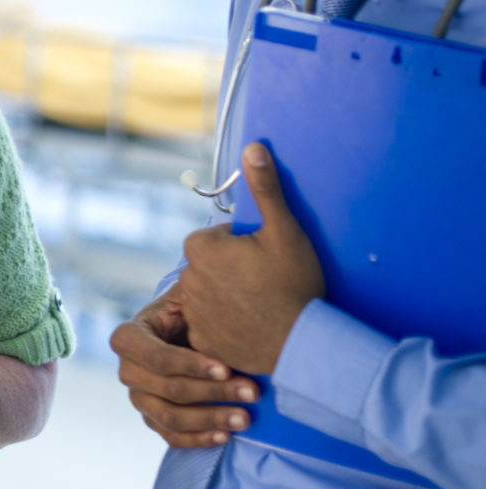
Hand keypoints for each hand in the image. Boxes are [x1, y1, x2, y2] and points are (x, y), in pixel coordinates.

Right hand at [110, 289, 256, 448]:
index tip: (227, 367)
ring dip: (210, 419)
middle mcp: (127, 370)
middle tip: (253, 392)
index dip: (191, 365)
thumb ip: (195, 287)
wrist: (188, 332)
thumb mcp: (188, 294)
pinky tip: (226, 435)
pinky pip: (171, 436)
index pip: (156, 358)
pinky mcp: (152, 418)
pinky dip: (198, 439)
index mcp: (129, 337)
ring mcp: (138, 397)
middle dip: (213, 393)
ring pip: (171, 417)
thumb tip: (211, 273)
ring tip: (246, 418)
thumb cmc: (193, 309)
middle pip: (168, 390)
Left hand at [181, 143, 324, 375]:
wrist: (301, 342)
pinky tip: (252, 326)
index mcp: (200, 247)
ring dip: (230, 295)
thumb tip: (253, 147)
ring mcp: (193, 311)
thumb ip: (265, 188)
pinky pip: (212, 323)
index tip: (266, 258)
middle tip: (268, 282)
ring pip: (212, 292)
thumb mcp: (284, 230)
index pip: (219, 237)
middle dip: (235, 268)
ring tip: (263, 304)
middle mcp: (187, 277)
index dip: (245, 245)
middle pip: (213, 264)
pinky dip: (227, 323)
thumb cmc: (294, 282)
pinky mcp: (201, 339)